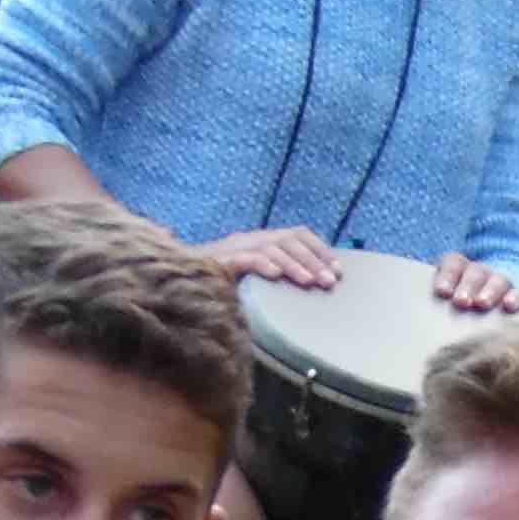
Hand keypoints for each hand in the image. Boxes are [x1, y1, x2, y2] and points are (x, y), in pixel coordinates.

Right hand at [202, 226, 343, 290]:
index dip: (320, 249)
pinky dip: (261, 264)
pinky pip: (244, 258)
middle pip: (288, 240)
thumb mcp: (256, 277)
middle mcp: (250, 238)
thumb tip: (315, 285)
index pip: (297, 234)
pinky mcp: (219, 260)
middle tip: (330, 282)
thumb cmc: (222, 283)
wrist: (179, 279)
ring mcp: (234, 247)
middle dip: (313, 260)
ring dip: (294, 265)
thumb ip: (279, 274)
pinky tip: (276, 275)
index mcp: (261, 239)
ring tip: (310, 282)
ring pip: (270, 248)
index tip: (339, 270)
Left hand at [429, 250, 518, 315]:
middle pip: (475, 273)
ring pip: (498, 280)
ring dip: (489, 291)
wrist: (493, 307)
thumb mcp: (447, 299)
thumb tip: (417, 311)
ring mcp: (501, 283)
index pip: (453, 263)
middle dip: (467, 286)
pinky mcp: (518, 297)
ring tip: (482, 304)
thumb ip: (439, 298)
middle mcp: (481, 273)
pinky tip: (509, 306)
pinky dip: (515, 298)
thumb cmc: (461, 307)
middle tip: (461, 302)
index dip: (447, 275)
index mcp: (460, 268)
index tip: (442, 292)